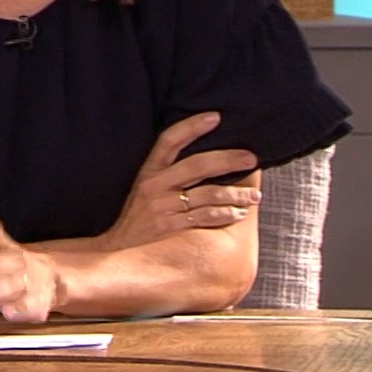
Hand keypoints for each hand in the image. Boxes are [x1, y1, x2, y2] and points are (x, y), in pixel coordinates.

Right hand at [97, 112, 259, 250]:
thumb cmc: (136, 221)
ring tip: (253, 196)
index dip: (192, 126)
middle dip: (228, 159)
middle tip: (251, 158)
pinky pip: (206, 217)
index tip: (215, 117)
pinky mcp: (172, 228)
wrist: (117, 254)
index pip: (169, 141)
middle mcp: (155, 186)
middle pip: (197, 165)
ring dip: (236, 194)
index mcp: (148, 173)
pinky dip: (226, 214)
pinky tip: (238, 214)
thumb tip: (203, 165)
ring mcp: (164, 207)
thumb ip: (165, 177)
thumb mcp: (142, 192)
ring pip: (208, 193)